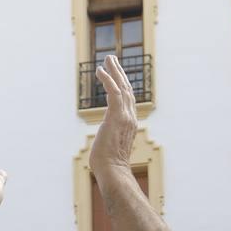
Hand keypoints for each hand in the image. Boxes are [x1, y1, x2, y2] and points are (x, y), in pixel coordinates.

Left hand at [89, 56, 137, 181]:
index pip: (127, 99)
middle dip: (119, 72)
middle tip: (111, 58)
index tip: (115, 73)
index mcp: (129, 123)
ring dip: (114, 71)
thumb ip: (108, 135)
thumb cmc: (108, 164)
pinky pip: (114, 92)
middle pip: (127, 89)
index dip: (122, 84)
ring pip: (122, 87)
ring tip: (107, 58)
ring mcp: (125, 116)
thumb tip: (104, 138)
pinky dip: (108, 80)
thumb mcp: (109, 145)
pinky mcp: (117, 117)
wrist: (113, 171)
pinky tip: (100, 71)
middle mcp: (130, 117)